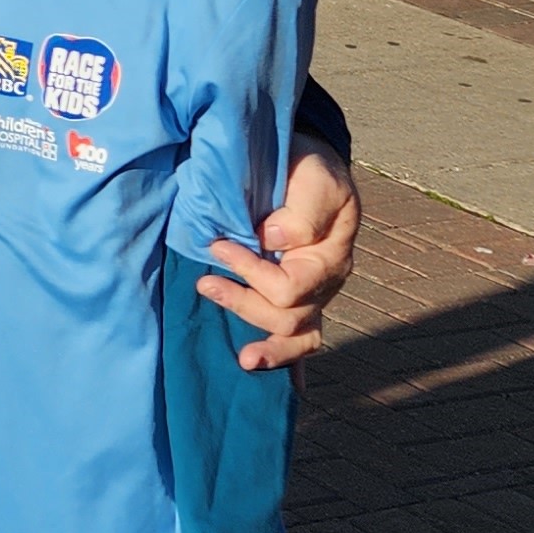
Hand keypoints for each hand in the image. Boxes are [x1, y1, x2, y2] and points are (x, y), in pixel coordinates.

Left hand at [199, 144, 360, 367]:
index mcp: (330, 258)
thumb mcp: (316, 179)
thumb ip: (303, 211)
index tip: (218, 247)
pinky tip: (259, 369)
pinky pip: (296, 338)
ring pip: (295, 335)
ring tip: (237, 351)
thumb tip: (274, 238)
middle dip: (243, 304)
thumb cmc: (309, 171)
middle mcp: (323, 284)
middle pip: (288, 317)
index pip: (291, 286)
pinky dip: (283, 359)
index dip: (251, 273)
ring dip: (265, 343)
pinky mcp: (293, 295)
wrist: (305, 163)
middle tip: (204, 284)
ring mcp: (311, 294)